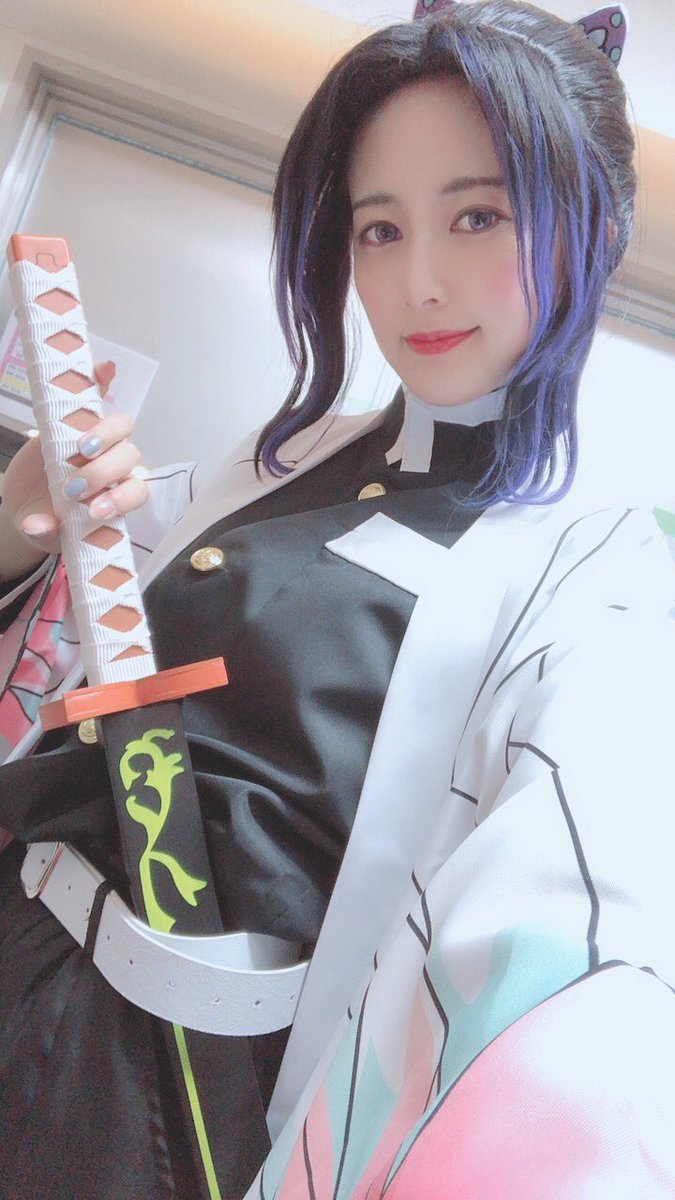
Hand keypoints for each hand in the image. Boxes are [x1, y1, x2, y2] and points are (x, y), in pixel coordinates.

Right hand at [0, 362, 148, 579]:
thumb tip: (38, 526)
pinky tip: (103, 370)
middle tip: (75, 487)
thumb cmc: (48, 521)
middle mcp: (115, 467)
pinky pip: (96, 396)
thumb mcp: (43, 532)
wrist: (29, 505)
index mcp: (115, 495)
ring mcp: (99, 441)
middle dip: (106, 472)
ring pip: (121, 429)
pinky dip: (102, 381)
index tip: (96, 510)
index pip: (136, 492)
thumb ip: (43, 531)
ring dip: (105, 434)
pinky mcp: (78, 418)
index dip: (122, 498)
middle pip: (129, 458)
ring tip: (80, 449)